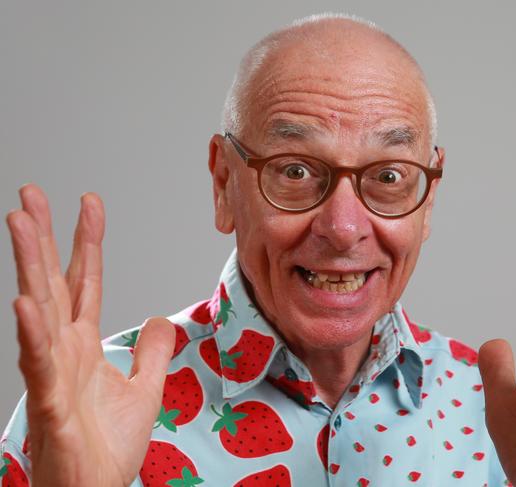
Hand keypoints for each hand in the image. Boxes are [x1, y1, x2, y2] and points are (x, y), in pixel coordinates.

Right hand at [6, 184, 174, 485]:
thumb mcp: (145, 388)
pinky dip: (33, 333)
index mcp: (84, 343)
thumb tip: (162, 319)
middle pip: (53, 281)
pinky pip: (41, 363)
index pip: (86, 280)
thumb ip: (152, 352)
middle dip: (44, 236)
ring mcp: (54, 372)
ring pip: (39, 309)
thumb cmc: (109, 446)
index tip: (90, 203)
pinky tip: (26, 302)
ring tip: (20, 222)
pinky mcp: (52, 403)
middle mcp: (64, 349)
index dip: (88, 241)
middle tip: (31, 193)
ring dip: (29, 265)